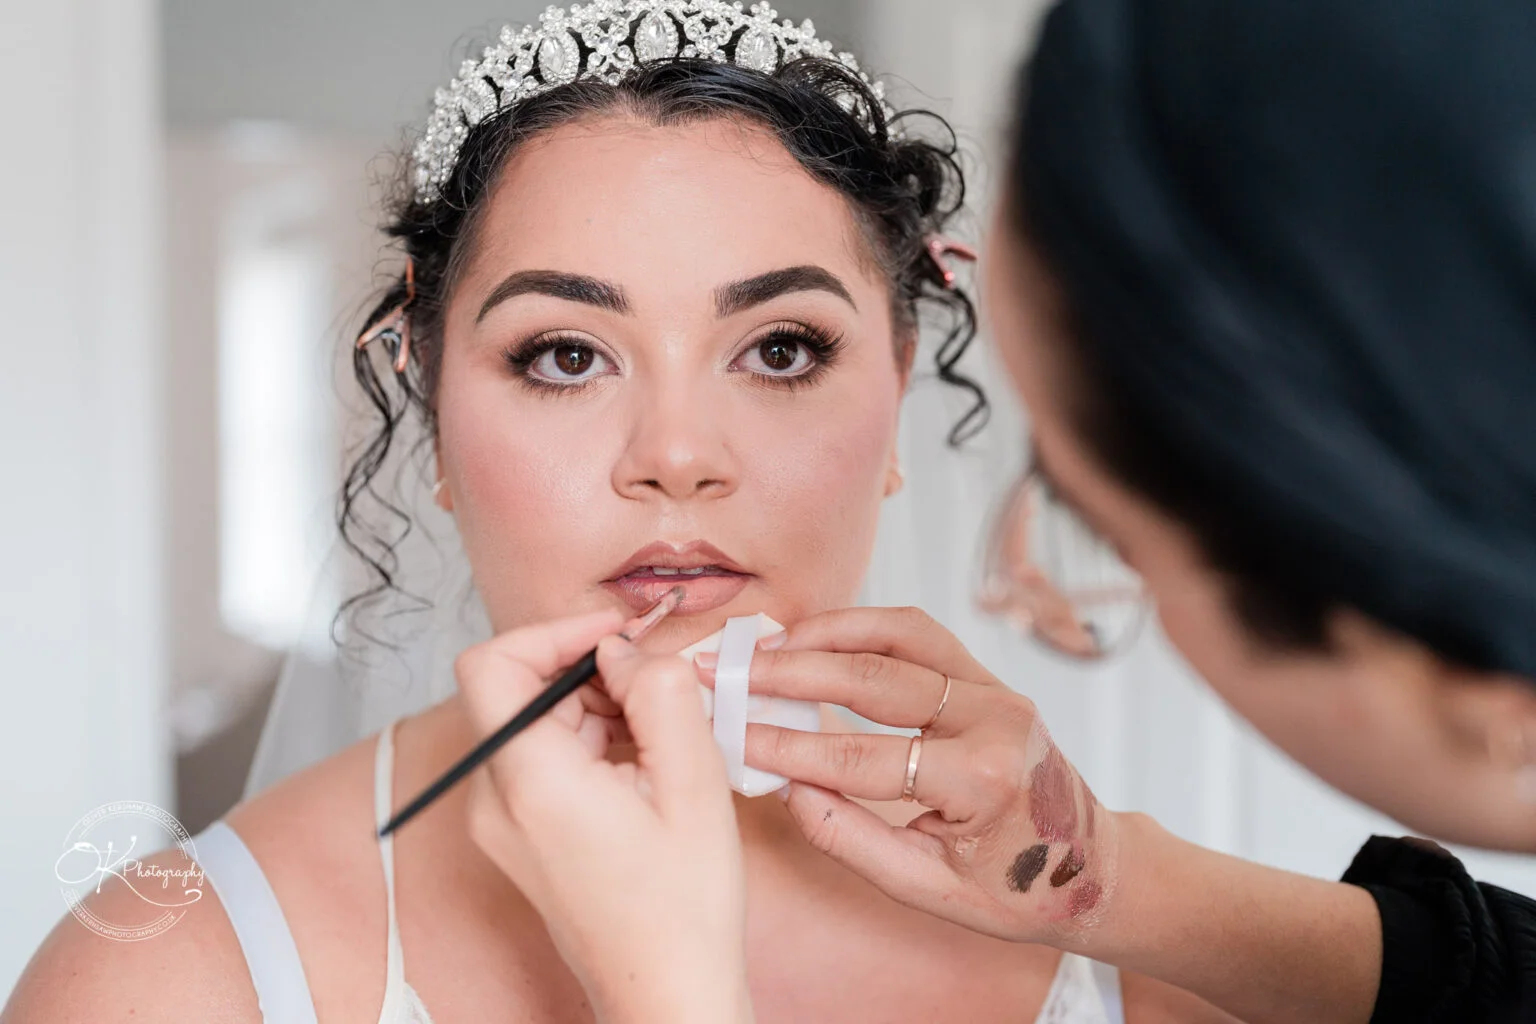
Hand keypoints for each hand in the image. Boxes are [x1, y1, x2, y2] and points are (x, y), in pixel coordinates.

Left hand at [456, 610, 753, 1023]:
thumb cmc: (681, 910)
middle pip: (518, 689)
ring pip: (533, 721)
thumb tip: (627, 648)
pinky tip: (642, 768)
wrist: (666, 993)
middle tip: (656, 686)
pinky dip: (589, 743)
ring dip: (594, 708)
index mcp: (530, 781)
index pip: (492, 663)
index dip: (553, 631)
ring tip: (659, 741)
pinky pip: (541, 758)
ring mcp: (501, 821)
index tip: (613, 634)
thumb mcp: (694, 781)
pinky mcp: (518, 835)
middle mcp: (496, 799)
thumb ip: (659, 692)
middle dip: (588, 671)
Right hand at [699, 606, 1117, 946]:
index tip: (732, 735)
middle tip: (729, 672)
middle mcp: (994, 720)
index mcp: (981, 780)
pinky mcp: (988, 677)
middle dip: (792, 673)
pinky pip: (919, 633)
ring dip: (827, 632)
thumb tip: (788, 789)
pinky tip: (816, 636)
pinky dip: (863, 626)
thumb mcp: (929, 890)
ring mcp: (995, 689)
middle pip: (875, 679)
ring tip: (765, 644)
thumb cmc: (1014, 890)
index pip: (862, 757)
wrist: (1090, 869)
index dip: (789, 747)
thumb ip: (853, 840)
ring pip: (900, 633)